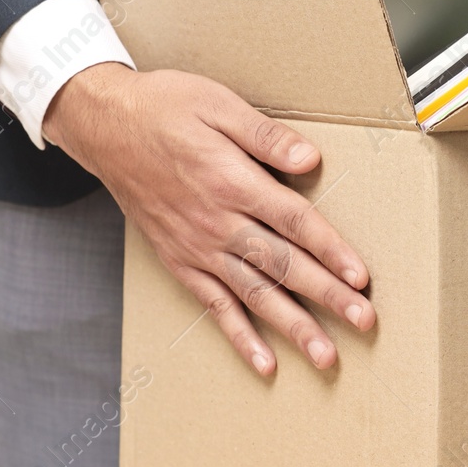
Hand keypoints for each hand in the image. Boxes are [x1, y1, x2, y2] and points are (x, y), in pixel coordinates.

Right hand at [43, 62, 373, 374]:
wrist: (104, 126)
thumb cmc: (164, 108)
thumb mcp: (218, 104)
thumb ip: (266, 135)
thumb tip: (309, 158)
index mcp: (233, 181)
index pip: (295, 223)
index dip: (332, 251)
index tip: (361, 278)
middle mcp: (218, 222)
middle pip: (283, 266)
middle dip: (327, 297)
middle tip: (363, 323)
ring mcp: (198, 247)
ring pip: (255, 295)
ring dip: (293, 327)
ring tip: (326, 356)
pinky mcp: (180, 261)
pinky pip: (213, 306)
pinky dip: (240, 336)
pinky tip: (265, 362)